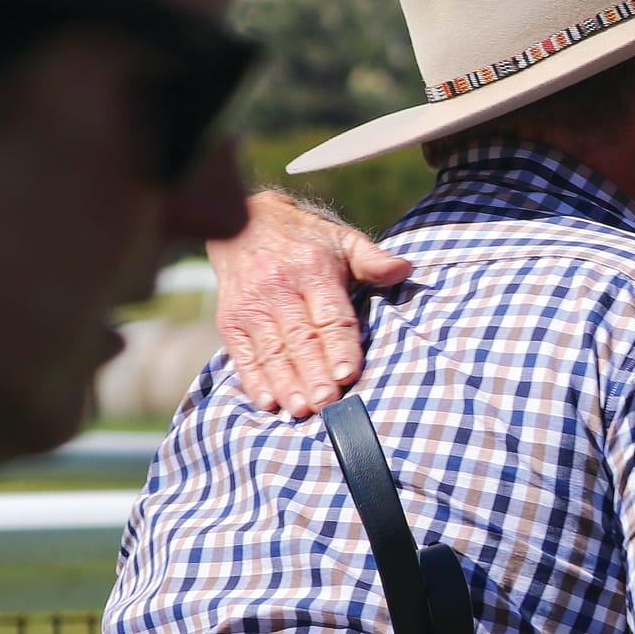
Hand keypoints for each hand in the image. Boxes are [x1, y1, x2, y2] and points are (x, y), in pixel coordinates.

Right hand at [208, 189, 410, 415]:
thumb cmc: (307, 240)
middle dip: (313, 374)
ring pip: (272, 351)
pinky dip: (254, 380)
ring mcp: (252, 305)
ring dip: (286, 383)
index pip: (330, 316)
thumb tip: (403, 270)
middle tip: (327, 404)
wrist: (245, 223)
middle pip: (300, 339)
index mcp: (313, 270)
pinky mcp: (231, 319)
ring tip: (301, 410)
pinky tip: (268, 402)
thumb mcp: (343, 240)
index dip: (339, 346)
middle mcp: (279, 288)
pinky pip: (243, 353)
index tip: (348, 373)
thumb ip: (372, 259)